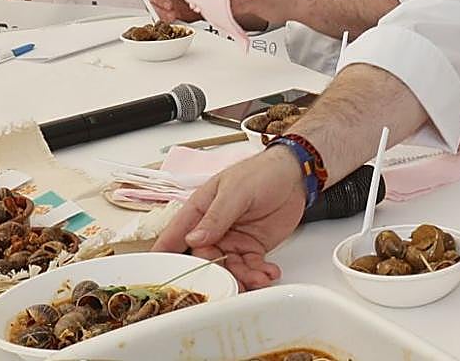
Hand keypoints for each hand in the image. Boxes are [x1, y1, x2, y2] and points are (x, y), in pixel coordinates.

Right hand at [152, 147, 306, 288]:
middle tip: (227, 286)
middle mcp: (212, 230)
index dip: (166, 260)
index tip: (165, 282)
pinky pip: (250, 268)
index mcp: (199, 211)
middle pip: (204, 261)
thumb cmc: (260, 172)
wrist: (294, 174)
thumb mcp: (235, 191)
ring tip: (258, 280)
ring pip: (228, 270)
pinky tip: (268, 274)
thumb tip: (193, 239)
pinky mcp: (252, 248)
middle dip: (214, 277)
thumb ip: (215, 216)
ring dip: (242, 279)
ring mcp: (232, 241)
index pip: (175, 238)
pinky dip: (259, 274)